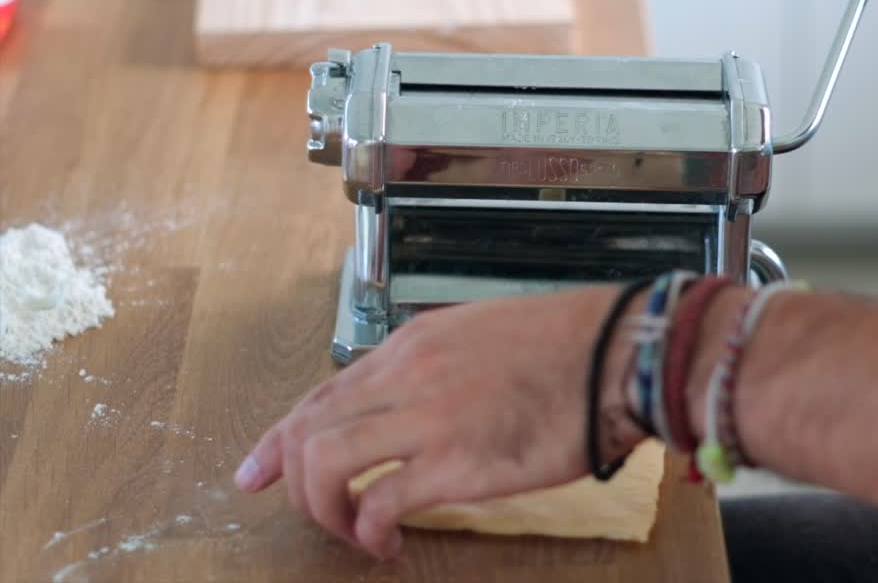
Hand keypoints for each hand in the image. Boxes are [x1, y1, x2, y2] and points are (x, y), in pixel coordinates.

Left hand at [234, 285, 648, 558]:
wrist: (619, 352)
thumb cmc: (570, 346)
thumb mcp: (484, 335)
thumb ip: (439, 365)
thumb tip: (416, 403)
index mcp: (414, 343)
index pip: (321, 392)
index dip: (278, 437)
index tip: (257, 468)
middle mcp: (407, 373)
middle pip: (306, 429)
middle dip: (287, 478)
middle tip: (299, 509)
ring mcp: (427, 416)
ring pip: (323, 463)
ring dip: (323, 510)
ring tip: (352, 532)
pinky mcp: (456, 461)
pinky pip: (378, 502)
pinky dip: (367, 531)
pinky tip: (388, 544)